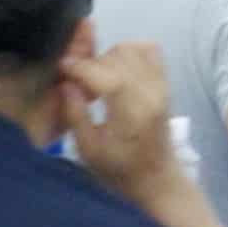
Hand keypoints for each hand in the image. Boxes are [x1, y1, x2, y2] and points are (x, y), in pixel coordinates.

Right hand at [55, 43, 194, 220]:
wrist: (157, 177)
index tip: (62, 67)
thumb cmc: (118, 169)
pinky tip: (115, 71)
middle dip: (93, 62)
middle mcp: (153, 93)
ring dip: (110, 57)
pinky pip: (151, 52)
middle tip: (77, 81)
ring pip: (136, 49)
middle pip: (121, 56)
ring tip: (96, 79)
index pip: (110, 76)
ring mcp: (162, 86)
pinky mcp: (166, 84)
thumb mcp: (88, 149)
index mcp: (133, 113)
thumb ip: (76, 115)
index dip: (83, 67)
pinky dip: (131, 53)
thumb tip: (65, 84)